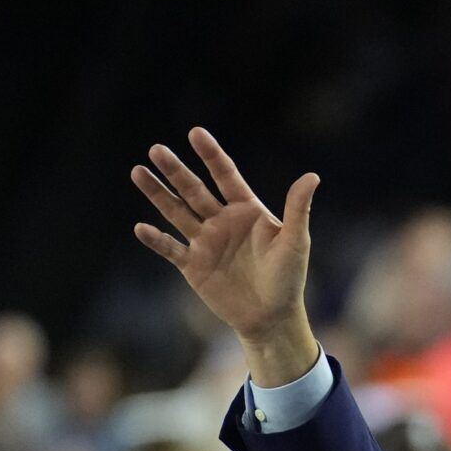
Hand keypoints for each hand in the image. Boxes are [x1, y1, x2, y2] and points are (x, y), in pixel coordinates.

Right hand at [131, 128, 319, 384]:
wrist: (272, 317)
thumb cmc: (288, 278)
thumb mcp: (295, 241)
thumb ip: (298, 208)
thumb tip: (313, 176)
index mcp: (246, 210)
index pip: (225, 176)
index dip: (211, 155)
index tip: (195, 133)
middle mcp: (222, 221)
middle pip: (194, 190)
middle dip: (175, 171)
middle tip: (155, 150)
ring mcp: (205, 242)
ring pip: (176, 212)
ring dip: (158, 194)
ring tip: (138, 172)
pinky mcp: (193, 266)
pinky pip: (171, 249)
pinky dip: (156, 239)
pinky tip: (141, 227)